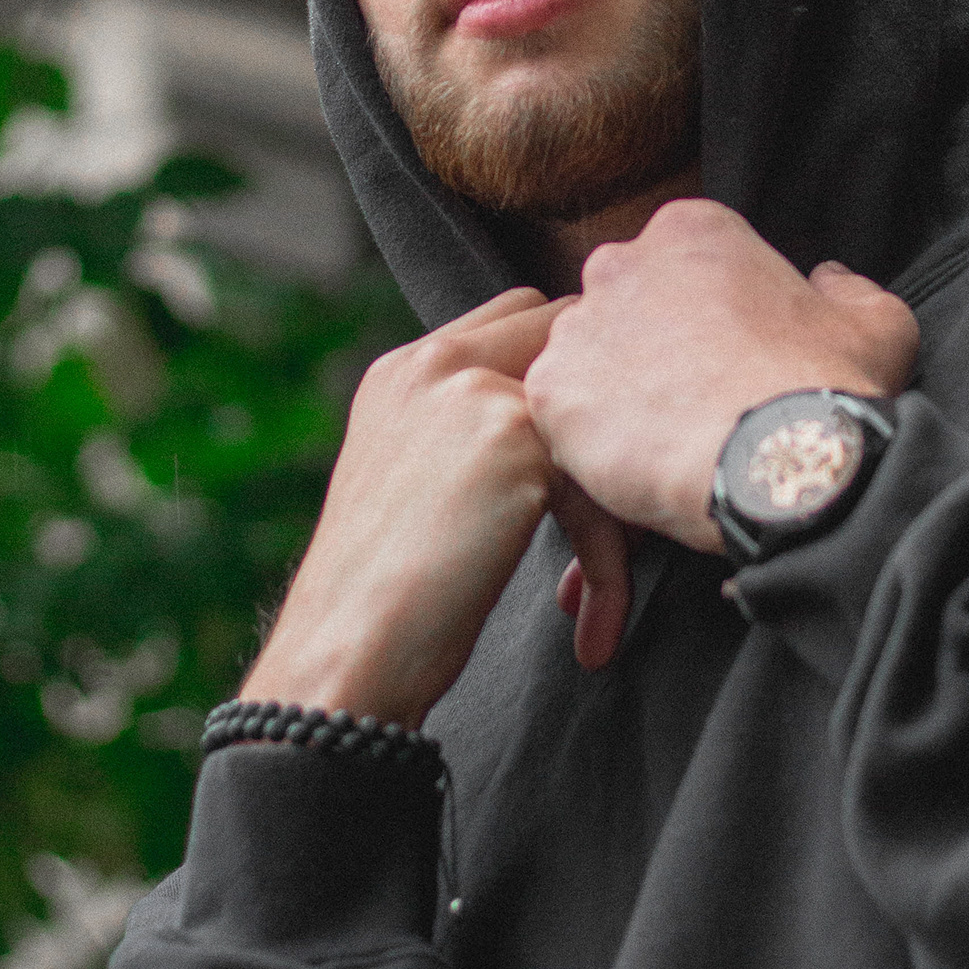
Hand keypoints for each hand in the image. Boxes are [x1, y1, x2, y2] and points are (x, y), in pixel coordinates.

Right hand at [244, 289, 628, 724]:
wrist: (346, 653)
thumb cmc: (381, 601)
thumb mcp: (412, 486)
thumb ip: (467, 435)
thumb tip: (559, 444)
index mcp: (402, 371)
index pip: (516, 316)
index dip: (565, 375)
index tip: (589, 450)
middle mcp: (432, 363)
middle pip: (564, 332)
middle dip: (602, 401)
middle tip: (622, 492)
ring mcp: (473, 390)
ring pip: (595, 413)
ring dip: (615, 497)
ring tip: (604, 586)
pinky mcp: (515, 437)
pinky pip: (601, 489)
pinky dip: (609, 567)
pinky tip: (593, 632)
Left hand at [524, 200, 918, 571]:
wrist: (777, 461)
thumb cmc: (826, 388)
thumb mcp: (877, 324)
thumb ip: (850, 290)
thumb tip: (828, 280)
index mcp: (692, 229)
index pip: (680, 265)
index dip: (704, 318)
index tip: (725, 359)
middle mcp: (623, 262)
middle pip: (625, 304)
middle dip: (650, 348)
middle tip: (690, 401)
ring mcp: (580, 326)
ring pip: (588, 359)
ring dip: (616, 393)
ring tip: (662, 441)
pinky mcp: (552, 389)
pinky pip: (560, 413)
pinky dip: (589, 440)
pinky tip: (634, 464)